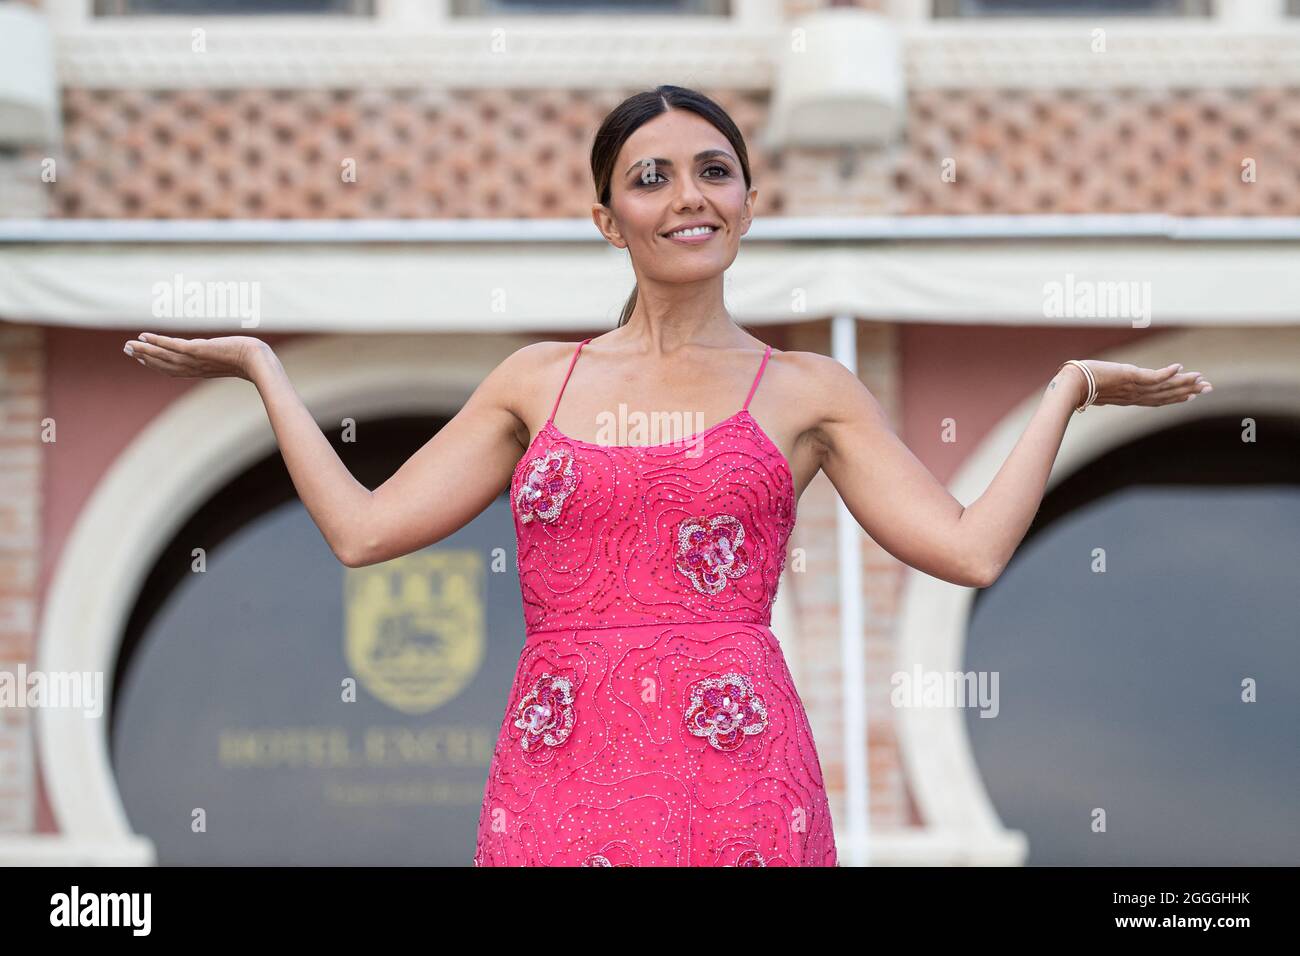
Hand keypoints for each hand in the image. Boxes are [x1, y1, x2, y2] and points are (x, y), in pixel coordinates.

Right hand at [122, 333, 270, 381]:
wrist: (256, 360)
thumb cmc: (249, 359)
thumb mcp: (229, 357)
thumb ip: (221, 356)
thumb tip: (221, 351)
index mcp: (199, 370)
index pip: (172, 369)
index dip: (155, 364)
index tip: (141, 357)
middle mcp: (194, 368)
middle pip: (163, 364)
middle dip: (144, 357)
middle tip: (127, 349)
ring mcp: (194, 360)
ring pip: (163, 356)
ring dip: (144, 350)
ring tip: (129, 345)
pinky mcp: (197, 350)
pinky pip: (172, 346)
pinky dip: (157, 341)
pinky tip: (145, 336)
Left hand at [1058, 360, 1211, 408]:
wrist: (1073, 384)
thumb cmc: (1082, 385)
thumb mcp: (1101, 389)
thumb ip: (1111, 390)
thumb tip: (1106, 392)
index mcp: (1130, 399)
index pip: (1158, 399)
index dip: (1176, 397)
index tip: (1192, 395)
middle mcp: (1135, 395)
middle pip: (1166, 394)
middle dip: (1188, 390)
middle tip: (1208, 387)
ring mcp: (1134, 387)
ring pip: (1164, 386)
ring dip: (1183, 382)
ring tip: (1201, 378)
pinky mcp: (1130, 376)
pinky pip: (1153, 376)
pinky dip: (1167, 373)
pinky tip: (1180, 367)